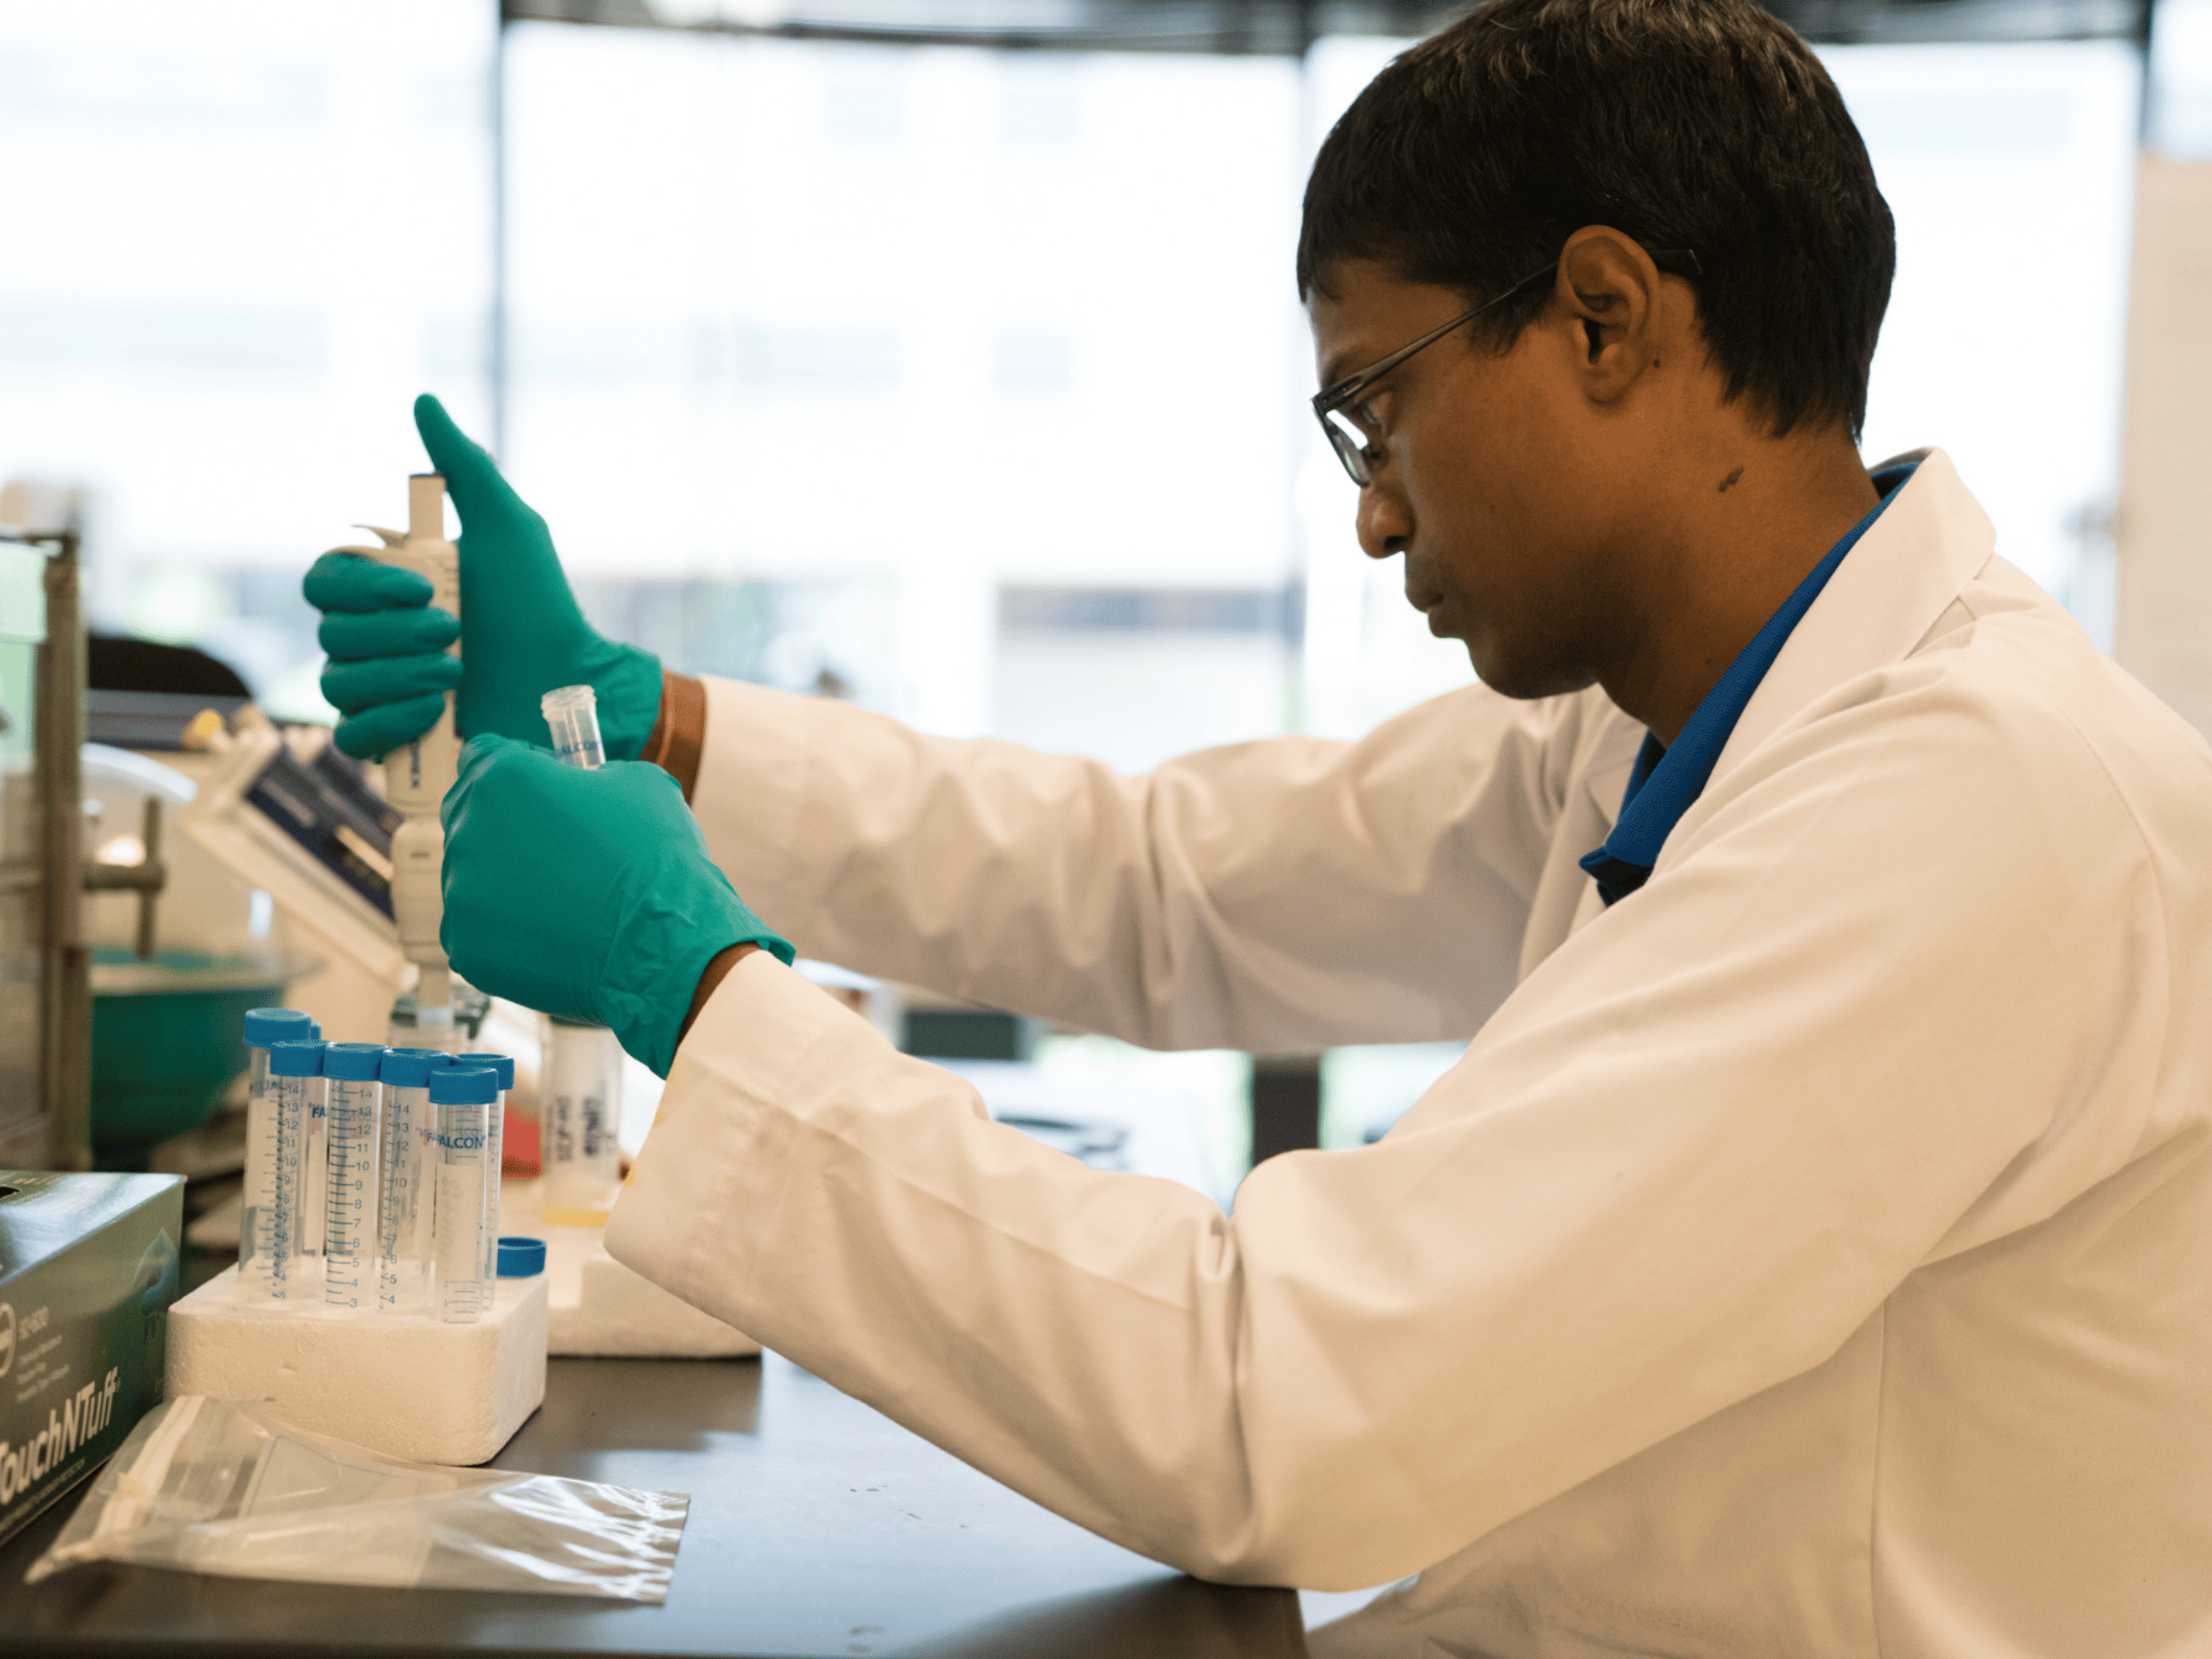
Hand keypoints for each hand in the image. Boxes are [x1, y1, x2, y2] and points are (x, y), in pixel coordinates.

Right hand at [306, 394, 662, 761]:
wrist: (570, 685)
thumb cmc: (541, 606)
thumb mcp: (508, 528)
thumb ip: (464, 467)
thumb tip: (425, 402)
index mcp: (386, 591)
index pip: (321, 581)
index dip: (361, 586)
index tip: (425, 585)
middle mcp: (373, 640)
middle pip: (328, 631)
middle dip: (394, 632)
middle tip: (455, 632)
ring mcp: (379, 693)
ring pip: (336, 684)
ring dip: (399, 675)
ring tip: (456, 673)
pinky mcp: (392, 743)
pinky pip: (350, 737)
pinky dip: (390, 722)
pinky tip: (436, 712)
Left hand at [438, 735, 792, 1074]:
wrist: (662, 944)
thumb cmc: (654, 856)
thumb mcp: (636, 782)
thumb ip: (588, 776)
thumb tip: (581, 788)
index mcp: (503, 777)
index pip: (483, 755)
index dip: (520, 767)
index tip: (548, 787)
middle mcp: (469, 830)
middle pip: (471, 815)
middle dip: (509, 824)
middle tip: (559, 847)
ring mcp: (461, 894)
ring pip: (474, 876)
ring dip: (509, 880)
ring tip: (566, 897)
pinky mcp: (466, 946)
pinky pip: (479, 928)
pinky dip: (511, 929)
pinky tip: (555, 931)